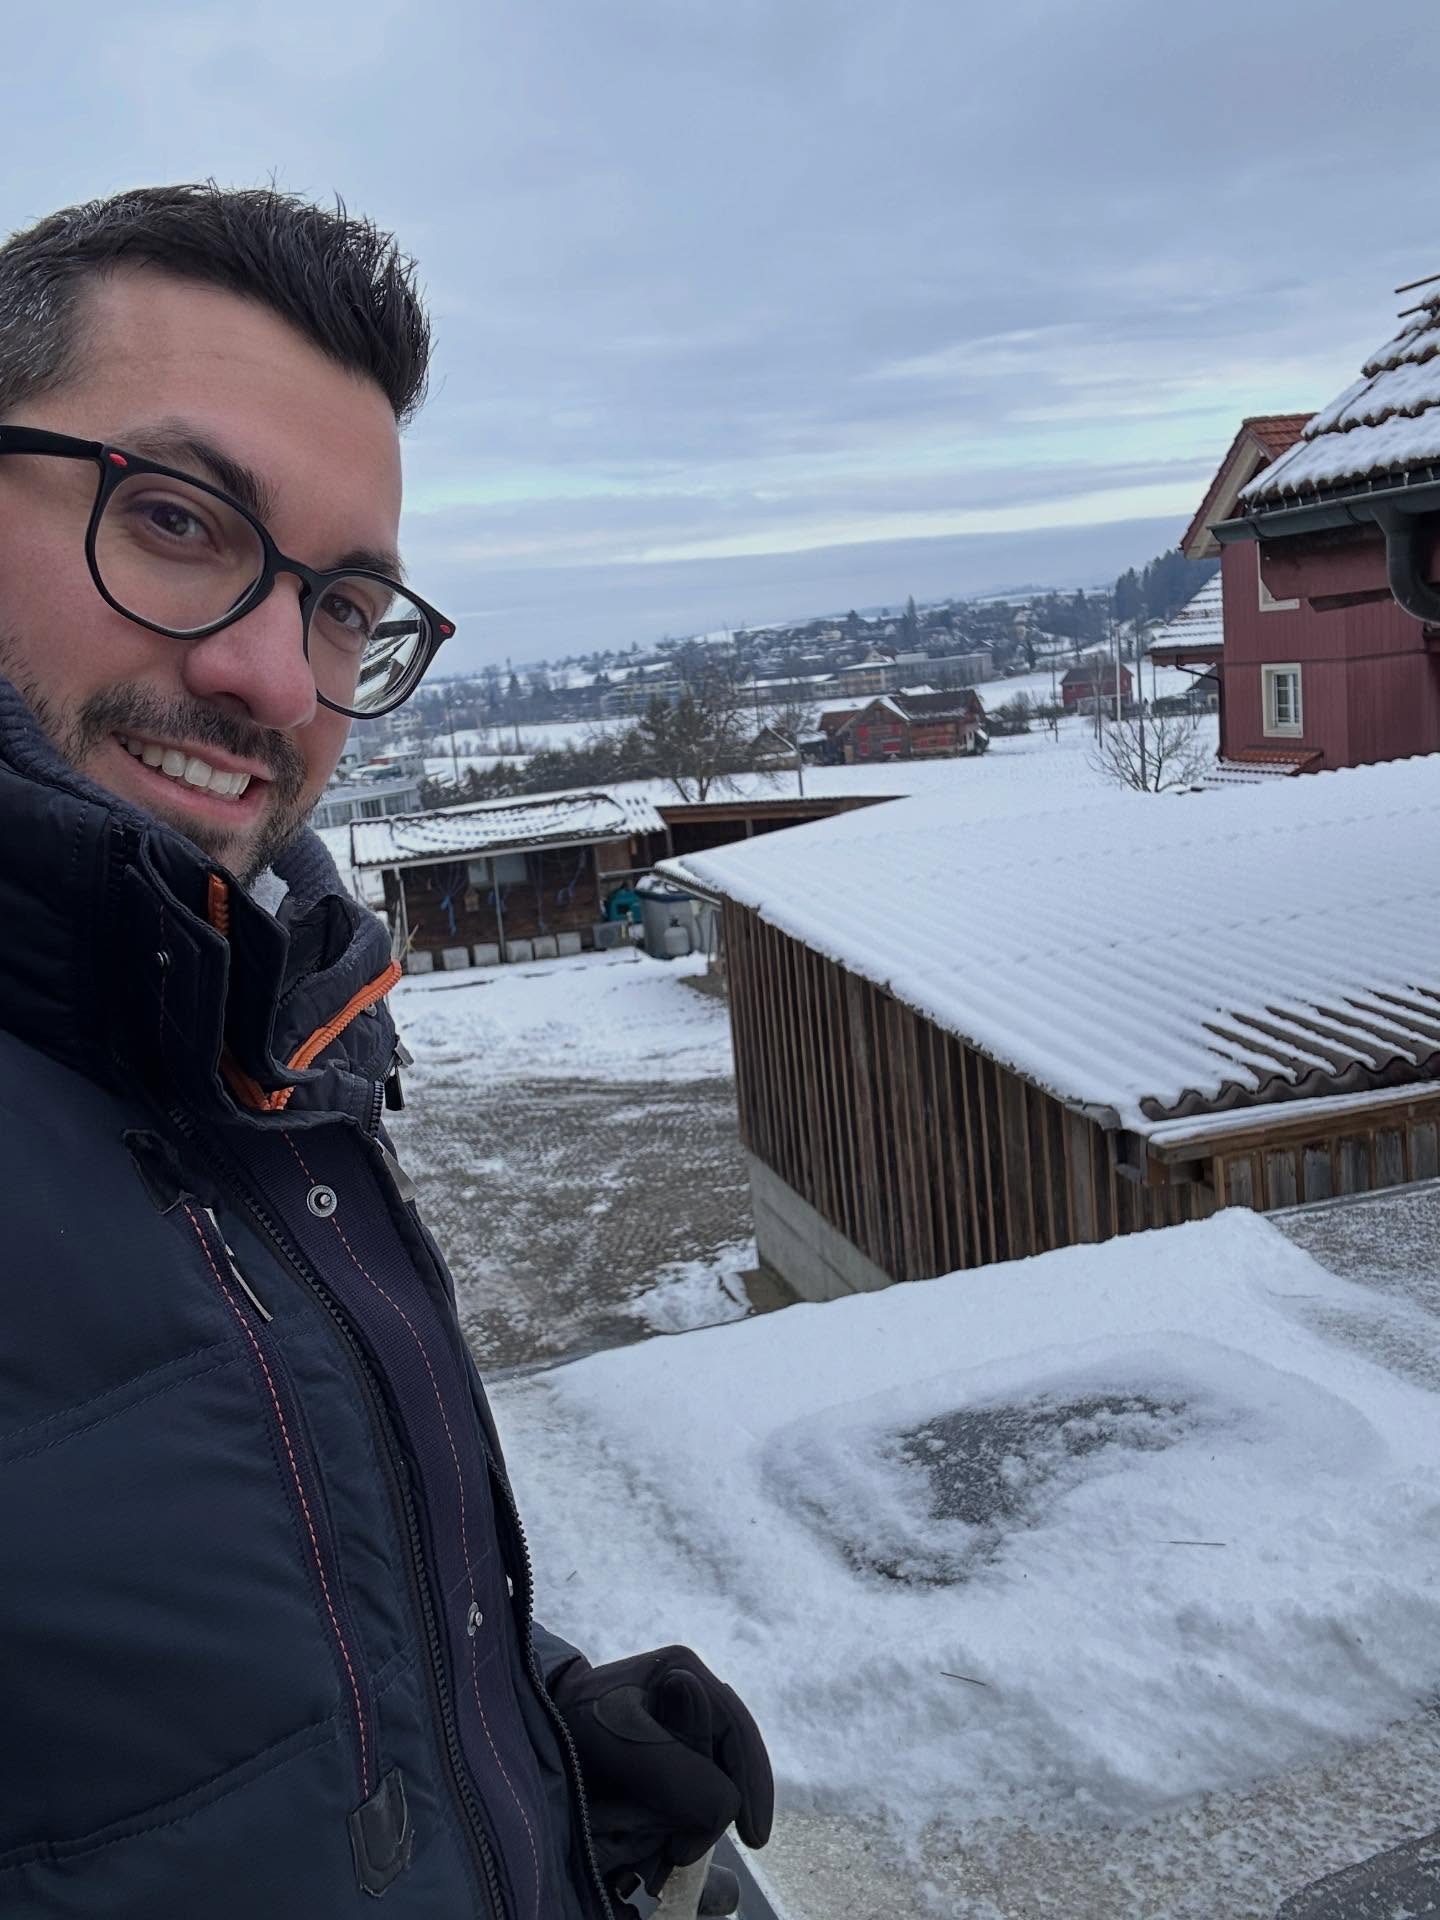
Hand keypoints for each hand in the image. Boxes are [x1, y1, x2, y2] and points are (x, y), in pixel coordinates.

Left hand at [551, 1644, 772, 1898]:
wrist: (528, 1727)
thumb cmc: (570, 1724)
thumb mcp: (621, 1743)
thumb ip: (678, 1771)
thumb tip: (728, 1805)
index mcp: (684, 1670)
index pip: (737, 1730)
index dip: (752, 1784)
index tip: (754, 1838)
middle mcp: (688, 1692)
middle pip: (727, 1760)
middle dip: (713, 1809)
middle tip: (681, 1850)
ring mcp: (676, 1724)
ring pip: (710, 1781)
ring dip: (693, 1819)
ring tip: (666, 1850)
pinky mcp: (662, 1754)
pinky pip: (687, 1792)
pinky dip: (680, 1820)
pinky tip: (665, 1843)